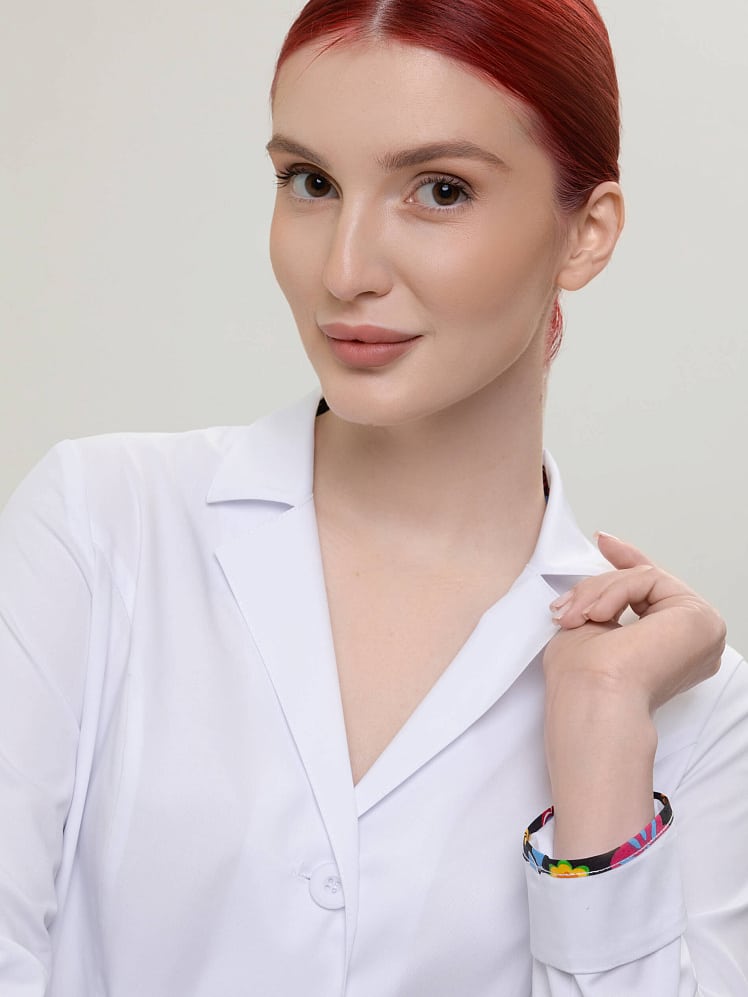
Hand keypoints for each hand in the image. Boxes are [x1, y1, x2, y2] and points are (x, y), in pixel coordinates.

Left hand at [541, 533, 725, 857]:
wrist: (592, 699)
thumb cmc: (582, 680)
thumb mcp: (588, 629)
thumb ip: (600, 603)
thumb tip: (595, 583)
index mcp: (671, 649)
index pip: (654, 591)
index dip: (628, 561)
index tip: (602, 541)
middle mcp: (694, 641)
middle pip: (645, 582)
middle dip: (599, 586)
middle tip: (568, 609)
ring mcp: (703, 630)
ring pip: (645, 578)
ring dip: (599, 591)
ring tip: (577, 617)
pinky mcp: (700, 619)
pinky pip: (650, 579)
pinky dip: (614, 592)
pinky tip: (598, 616)